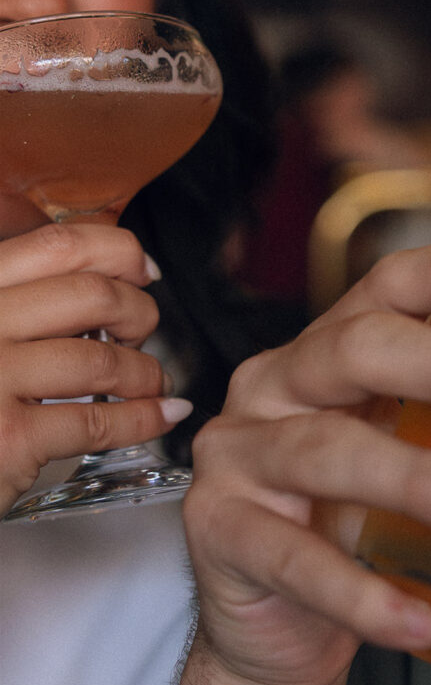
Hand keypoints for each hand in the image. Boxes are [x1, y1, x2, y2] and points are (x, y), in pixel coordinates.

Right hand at [0, 222, 189, 516]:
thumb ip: (21, 301)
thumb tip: (106, 278)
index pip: (55, 246)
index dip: (116, 252)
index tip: (143, 270)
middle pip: (90, 294)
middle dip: (138, 311)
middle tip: (144, 332)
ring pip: (101, 358)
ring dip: (145, 371)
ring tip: (153, 381)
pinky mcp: (8, 438)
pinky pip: (98, 420)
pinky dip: (143, 418)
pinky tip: (162, 415)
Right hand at [177, 241, 430, 684]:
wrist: (278, 622)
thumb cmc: (357, 525)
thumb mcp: (423, 468)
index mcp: (332, 352)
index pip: (384, 287)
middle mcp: (278, 384)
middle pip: (354, 347)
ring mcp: (241, 453)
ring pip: (324, 448)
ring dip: (414, 477)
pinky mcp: (218, 529)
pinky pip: (292, 557)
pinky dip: (359, 591)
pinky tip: (418, 617)